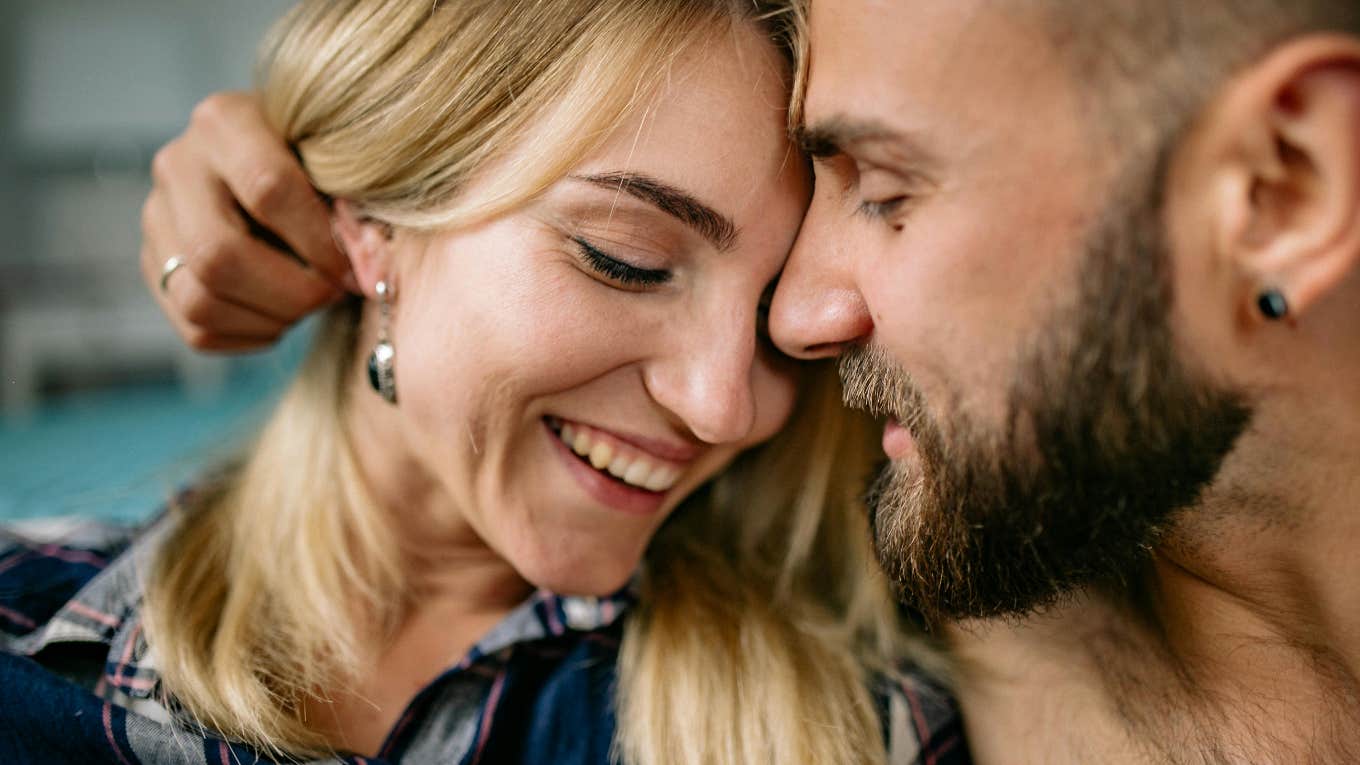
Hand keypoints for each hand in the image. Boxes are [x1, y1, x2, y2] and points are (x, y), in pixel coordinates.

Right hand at [140, 91, 355, 351]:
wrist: (283, 168)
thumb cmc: (323, 164)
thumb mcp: (339, 163)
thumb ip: (354, 206)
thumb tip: (368, 272)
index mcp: (225, 121)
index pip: (267, 190)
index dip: (319, 242)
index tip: (354, 266)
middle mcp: (177, 165)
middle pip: (217, 254)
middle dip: (291, 291)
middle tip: (332, 294)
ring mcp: (158, 218)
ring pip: (199, 300)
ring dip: (270, 318)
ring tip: (309, 304)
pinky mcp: (156, 266)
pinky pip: (196, 329)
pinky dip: (250, 335)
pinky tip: (283, 315)